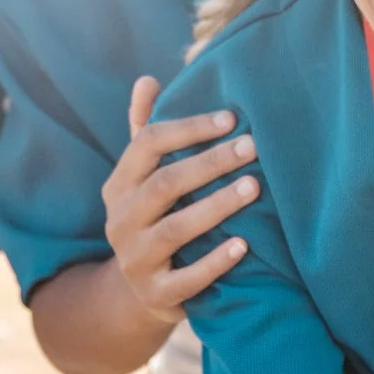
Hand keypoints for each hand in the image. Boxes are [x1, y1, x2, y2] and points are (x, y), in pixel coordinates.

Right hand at [100, 76, 254, 333]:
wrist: (137, 294)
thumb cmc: (153, 217)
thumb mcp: (143, 177)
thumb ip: (146, 130)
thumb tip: (147, 79)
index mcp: (118, 184)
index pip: (147, 145)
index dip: (189, 128)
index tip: (232, 118)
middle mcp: (120, 220)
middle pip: (165, 184)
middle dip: (210, 163)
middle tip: (253, 148)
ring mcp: (135, 259)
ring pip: (175, 229)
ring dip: (217, 207)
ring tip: (254, 188)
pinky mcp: (155, 294)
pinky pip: (186, 279)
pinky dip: (215, 262)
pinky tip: (244, 245)